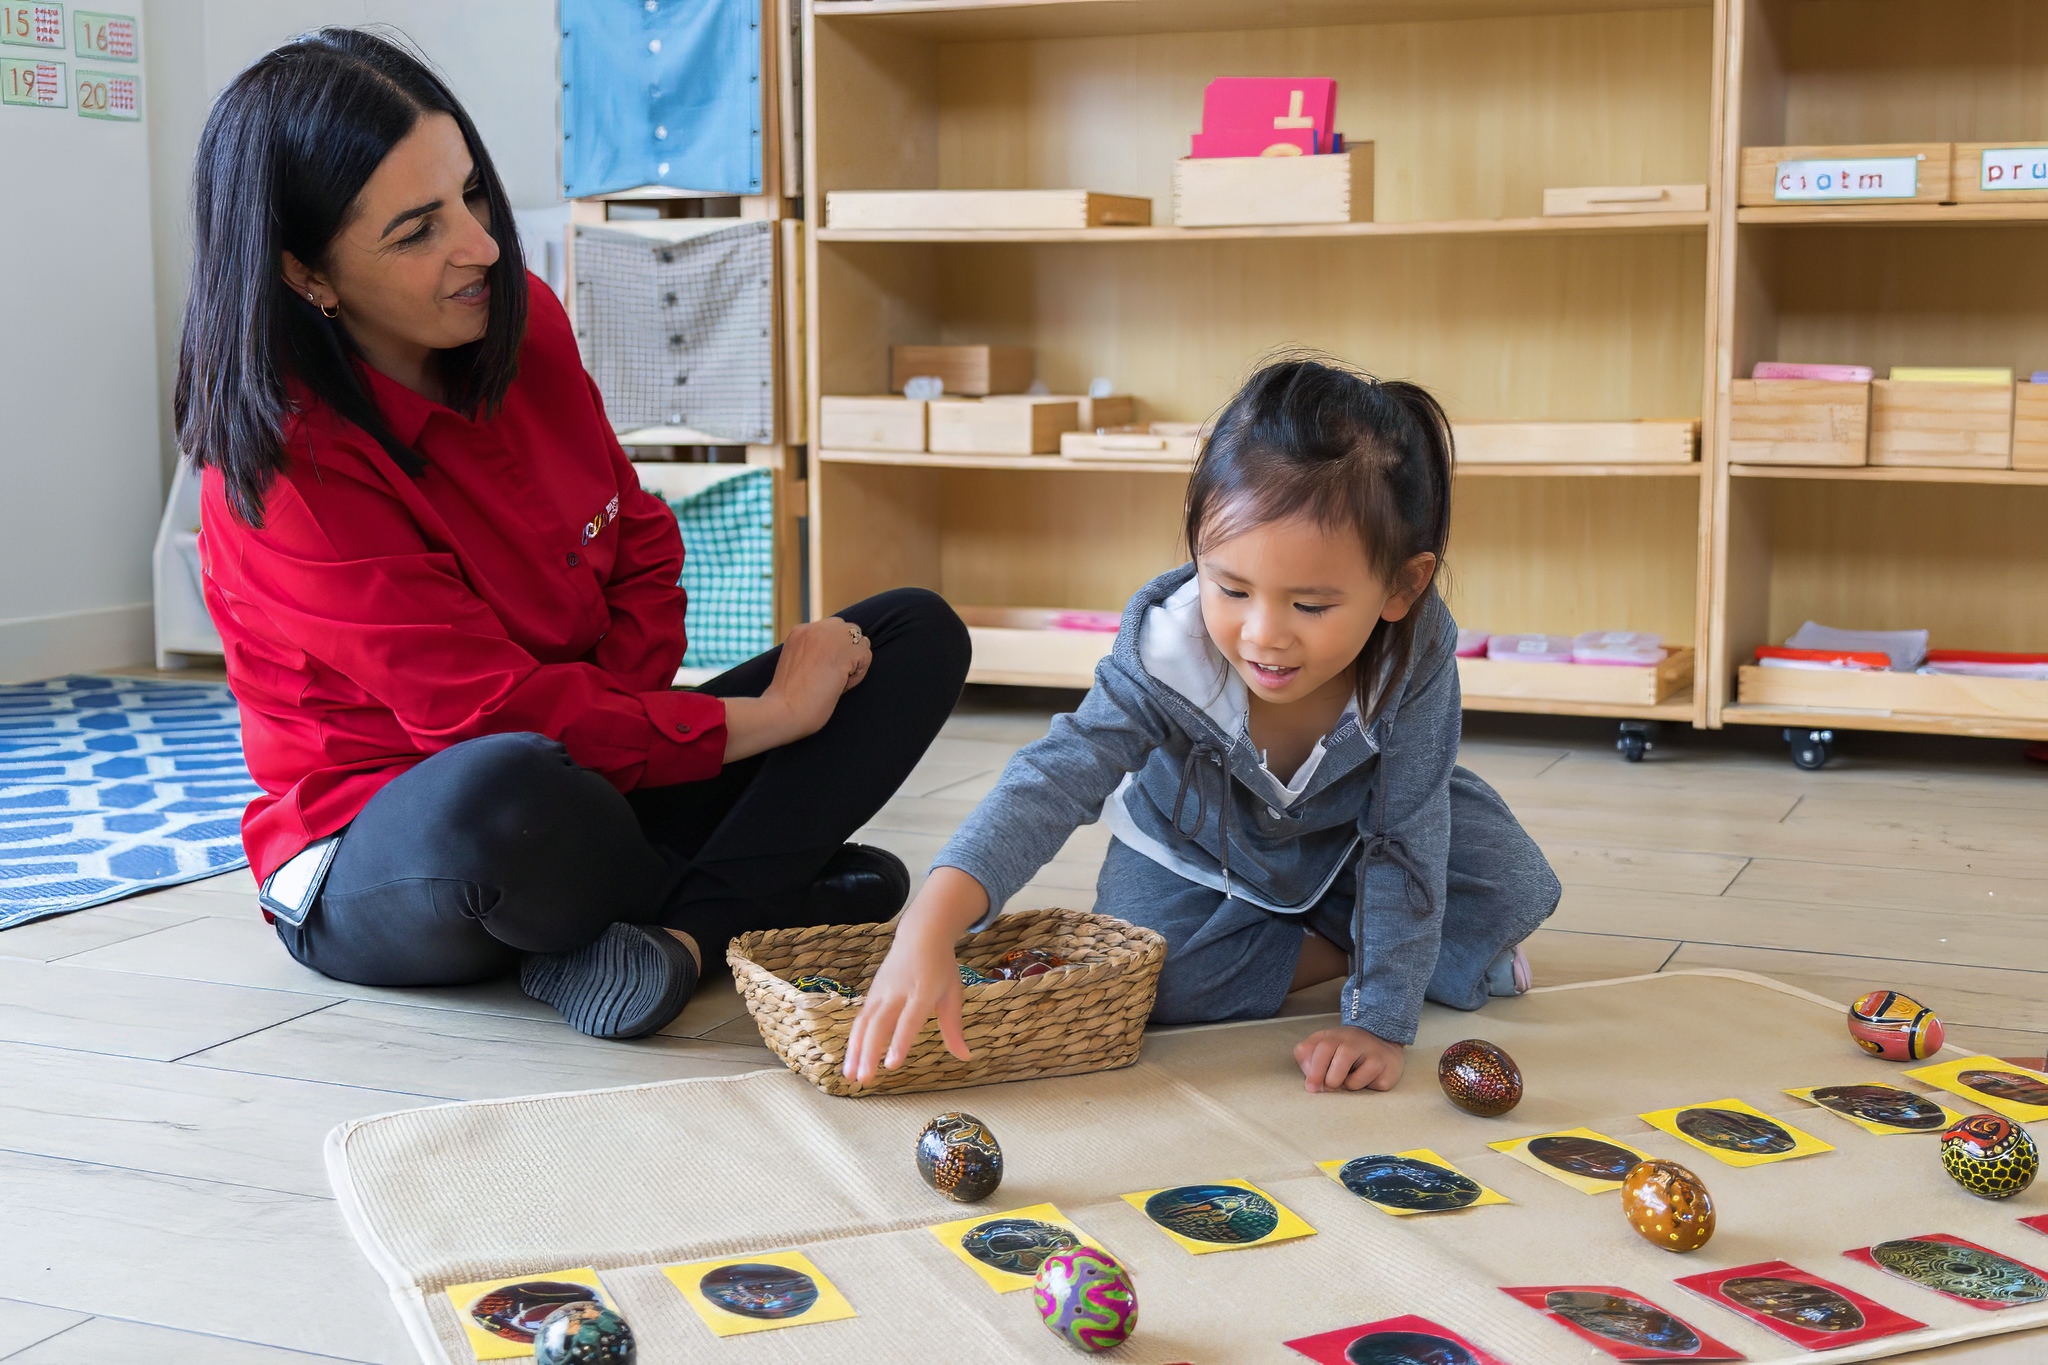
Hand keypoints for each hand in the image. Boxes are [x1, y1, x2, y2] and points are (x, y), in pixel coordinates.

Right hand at [721, 617, 870, 760]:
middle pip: (849, 631)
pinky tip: (839, 685)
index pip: (833, 631)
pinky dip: (858, 675)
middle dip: (847, 653)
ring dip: (854, 663)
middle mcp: (815, 627)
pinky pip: (865, 657)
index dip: (834, 652)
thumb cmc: (789, 698)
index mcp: (800, 631)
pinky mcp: (844, 649)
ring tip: (835, 682)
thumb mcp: (798, 664)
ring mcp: (830, 635)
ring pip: (861, 643)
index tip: (822, 672)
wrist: (783, 710)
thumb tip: (838, 654)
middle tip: (831, 677)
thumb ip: (814, 652)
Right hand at [842, 868, 988, 1083]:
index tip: (892, 1065)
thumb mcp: (952, 994)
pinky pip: (860, 1019)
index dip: (900, 1042)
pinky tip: (851, 1060)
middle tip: (865, 1079)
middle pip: (880, 1024)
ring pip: (864, 1023)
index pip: (909, 1020)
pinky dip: (853, 1040)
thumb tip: (965, 1057)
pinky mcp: (872, 993)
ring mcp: (881, 991)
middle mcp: (898, 992)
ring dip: (855, 1050)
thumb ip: (954, 1028)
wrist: (921, 935)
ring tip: (850, 1076)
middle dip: (870, 1053)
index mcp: (923, 991)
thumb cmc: (941, 968)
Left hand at [1294, 1025, 1404, 1092]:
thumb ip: (1307, 1054)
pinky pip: (1372, 1087)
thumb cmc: (1345, 1048)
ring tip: (1352, 1077)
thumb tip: (1308, 1073)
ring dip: (1348, 1087)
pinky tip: (1370, 1077)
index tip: (1311, 1088)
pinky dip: (1367, 1088)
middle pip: (1336, 1069)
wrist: (1382, 1041)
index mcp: (1335, 1037)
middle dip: (1330, 1083)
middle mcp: (1355, 1042)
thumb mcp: (1322, 1045)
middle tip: (1331, 1086)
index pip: (1321, 1050)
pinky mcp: (1389, 1068)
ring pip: (1352, 1083)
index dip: (1314, 1071)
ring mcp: (1373, 1054)